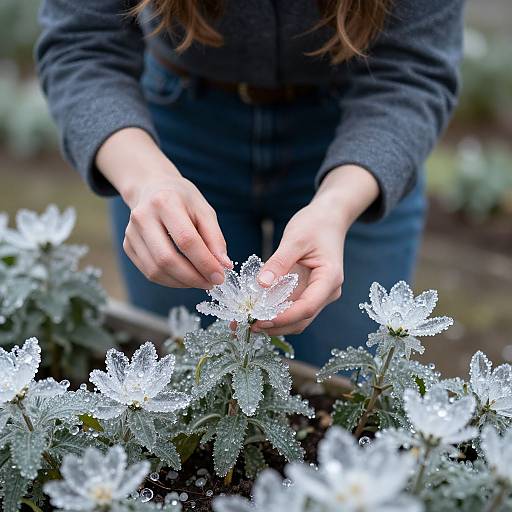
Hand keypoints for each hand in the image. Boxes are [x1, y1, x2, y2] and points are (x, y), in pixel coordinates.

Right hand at [96, 128, 231, 288]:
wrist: (153, 188)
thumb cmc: (183, 200)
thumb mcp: (204, 211)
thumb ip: (215, 239)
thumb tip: (224, 266)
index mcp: (165, 202)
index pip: (186, 240)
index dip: (204, 262)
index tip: (220, 276)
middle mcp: (143, 217)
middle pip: (167, 259)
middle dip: (192, 277)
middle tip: (210, 283)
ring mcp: (131, 232)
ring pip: (156, 270)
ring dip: (182, 282)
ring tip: (200, 280)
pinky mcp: (128, 245)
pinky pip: (149, 272)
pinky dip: (170, 281)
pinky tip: (185, 277)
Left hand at [252, 164, 378, 335]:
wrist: (329, 218)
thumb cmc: (315, 224)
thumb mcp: (295, 239)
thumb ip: (279, 262)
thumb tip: (261, 285)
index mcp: (329, 278)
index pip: (307, 307)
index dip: (283, 318)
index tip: (259, 319)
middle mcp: (327, 291)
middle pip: (301, 319)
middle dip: (275, 326)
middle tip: (247, 325)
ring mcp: (318, 294)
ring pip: (296, 318)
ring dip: (274, 324)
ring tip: (247, 322)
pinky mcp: (308, 292)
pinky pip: (292, 308)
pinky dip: (275, 313)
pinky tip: (256, 311)